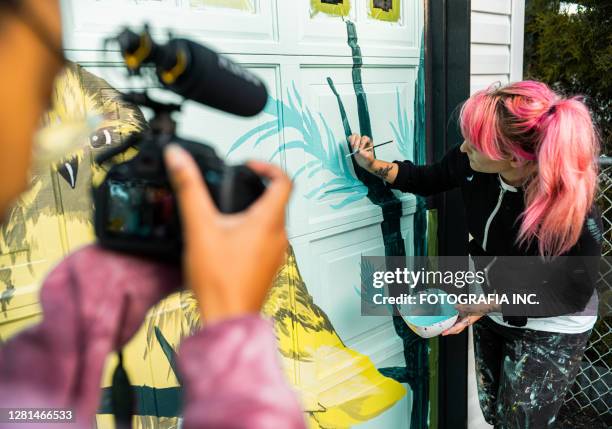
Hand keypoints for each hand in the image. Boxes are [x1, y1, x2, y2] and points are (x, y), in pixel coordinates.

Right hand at [164, 144, 291, 324]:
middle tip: (235, 186)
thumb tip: (179, 158)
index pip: (284, 180)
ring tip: (229, 212)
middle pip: (278, 200)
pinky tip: (230, 240)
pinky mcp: (269, 267)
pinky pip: (267, 240)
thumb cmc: (219, 281)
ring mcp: (277, 253)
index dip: (268, 166)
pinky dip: (253, 232)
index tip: (249, 166)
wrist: (227, 319)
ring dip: (254, 210)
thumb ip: (189, 188)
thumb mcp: (199, 227)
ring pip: (272, 221)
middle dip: (257, 188)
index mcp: (269, 221)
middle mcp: (279, 236)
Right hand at [348, 134, 375, 169]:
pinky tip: (351, 146)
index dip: (362, 143)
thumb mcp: (368, 158)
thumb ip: (364, 154)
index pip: (365, 138)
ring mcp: (358, 141)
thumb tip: (359, 151)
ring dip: (352, 142)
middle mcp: (363, 140)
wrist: (366, 162)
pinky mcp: (354, 143)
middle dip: (356, 143)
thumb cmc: (368, 159)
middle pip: (358, 136)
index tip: (360, 150)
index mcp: (369, 142)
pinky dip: (350, 141)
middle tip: (355, 150)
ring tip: (353, 148)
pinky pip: (350, 138)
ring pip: (354, 136)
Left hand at [441, 303, 499, 335]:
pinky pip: (459, 318)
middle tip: (443, 331)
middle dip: (449, 331)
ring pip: (457, 324)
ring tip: (445, 325)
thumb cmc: (481, 307)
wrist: (487, 304)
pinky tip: (451, 315)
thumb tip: (454, 307)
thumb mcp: (470, 307)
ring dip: (451, 325)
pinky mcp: (467, 315)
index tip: (444, 333)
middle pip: (456, 329)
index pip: (456, 328)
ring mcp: (467, 318)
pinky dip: (454, 319)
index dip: (449, 331)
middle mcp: (466, 321)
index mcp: (467, 321)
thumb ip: (461, 307)